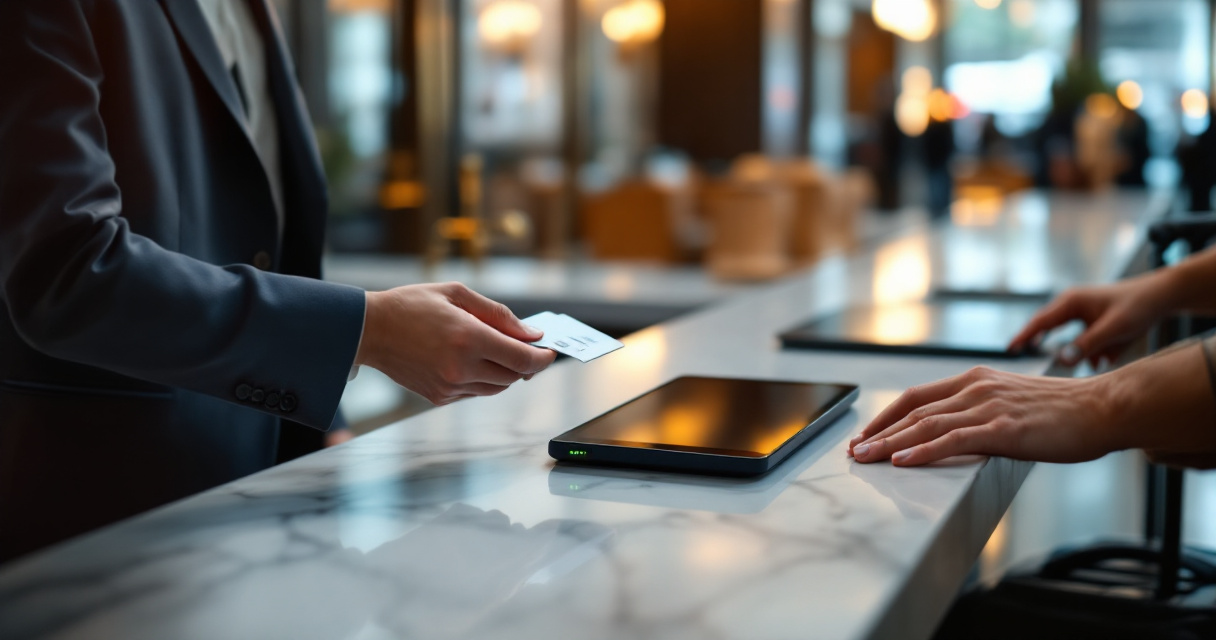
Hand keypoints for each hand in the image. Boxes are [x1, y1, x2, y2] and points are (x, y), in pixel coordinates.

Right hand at [355, 282, 555, 404]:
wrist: (370, 330)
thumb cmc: (412, 305)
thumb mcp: (458, 295)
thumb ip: (499, 314)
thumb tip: (531, 333)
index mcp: (469, 338)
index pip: (523, 359)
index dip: (543, 357)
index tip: (550, 351)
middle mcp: (461, 367)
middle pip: (514, 376)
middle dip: (527, 363)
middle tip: (528, 348)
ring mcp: (450, 386)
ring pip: (497, 387)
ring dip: (506, 372)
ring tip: (497, 350)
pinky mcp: (439, 396)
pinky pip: (475, 392)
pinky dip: (483, 378)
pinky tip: (472, 360)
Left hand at [848, 366, 1117, 465]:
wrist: (1105, 407)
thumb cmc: (1064, 412)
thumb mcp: (1012, 402)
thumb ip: (982, 411)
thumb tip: (957, 432)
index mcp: (975, 380)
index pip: (916, 397)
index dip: (886, 416)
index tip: (866, 434)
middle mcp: (975, 388)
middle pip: (913, 411)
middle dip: (878, 433)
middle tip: (853, 451)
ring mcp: (987, 406)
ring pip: (925, 426)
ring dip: (889, 444)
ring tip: (864, 459)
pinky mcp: (1002, 429)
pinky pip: (952, 440)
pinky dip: (922, 451)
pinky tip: (902, 462)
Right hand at [1008, 273, 1174, 365]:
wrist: (1161, 296)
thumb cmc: (1137, 307)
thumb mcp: (1113, 329)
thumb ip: (1086, 345)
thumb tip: (1061, 360)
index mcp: (1071, 302)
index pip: (1040, 322)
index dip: (1024, 336)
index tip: (1010, 349)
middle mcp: (1072, 305)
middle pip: (1047, 327)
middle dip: (1039, 341)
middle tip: (1020, 354)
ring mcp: (1082, 312)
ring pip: (1068, 337)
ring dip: (1078, 351)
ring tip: (1087, 357)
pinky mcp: (1093, 320)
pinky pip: (1084, 339)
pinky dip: (1092, 350)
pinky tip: (1109, 354)